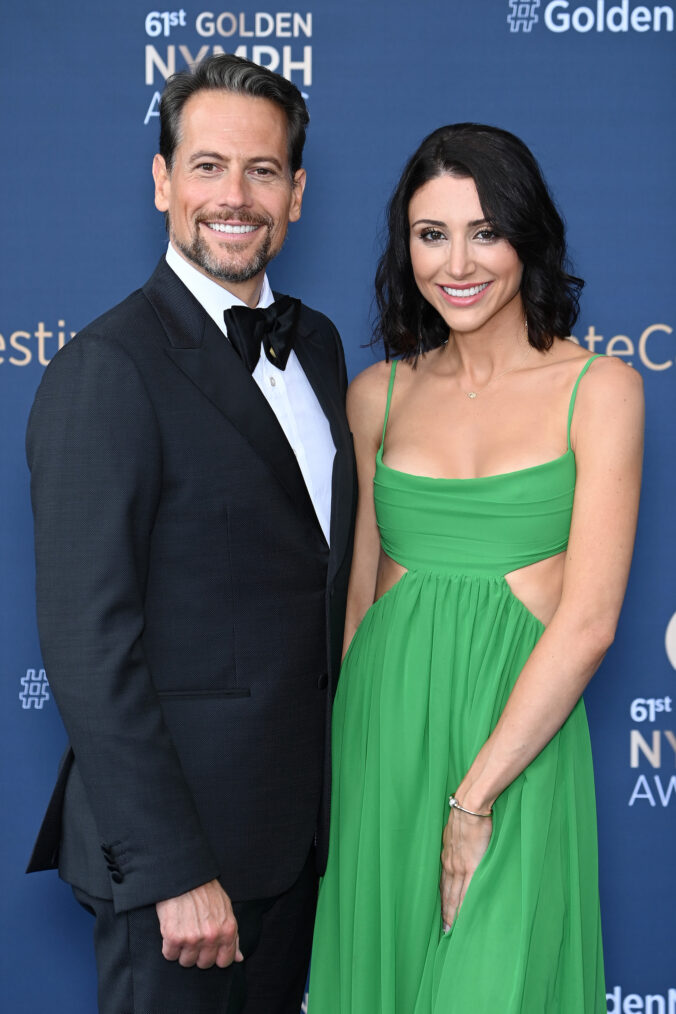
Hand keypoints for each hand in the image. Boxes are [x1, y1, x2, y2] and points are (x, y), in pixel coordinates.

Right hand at [155, 879, 243, 968]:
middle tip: (193, 935)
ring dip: (182, 950)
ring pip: (186, 961)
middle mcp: (211, 937)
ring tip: (183, 930)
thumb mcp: (226, 908)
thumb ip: (233, 936)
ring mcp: (192, 938)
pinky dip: (169, 946)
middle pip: (203, 964)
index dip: (215, 956)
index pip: (224, 962)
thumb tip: (239, 958)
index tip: (208, 948)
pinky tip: (172, 930)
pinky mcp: (173, 937)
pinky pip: (170, 955)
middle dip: (198, 953)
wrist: (184, 874)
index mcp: (227, 930)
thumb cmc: (206, 890)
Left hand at [440, 808, 491, 930]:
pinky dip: (464, 906)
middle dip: (445, 913)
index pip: (443, 886)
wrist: (470, 807)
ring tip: (452, 931)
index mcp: (446, 858)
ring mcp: (459, 867)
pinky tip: (464, 917)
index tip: (440, 917)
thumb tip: (457, 851)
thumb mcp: (453, 833)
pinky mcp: (471, 866)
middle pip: (447, 895)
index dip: (442, 902)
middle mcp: (450, 865)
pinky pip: (467, 892)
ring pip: (455, 896)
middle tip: (444, 933)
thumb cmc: (465, 817)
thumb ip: (454, 846)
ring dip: (453, 914)